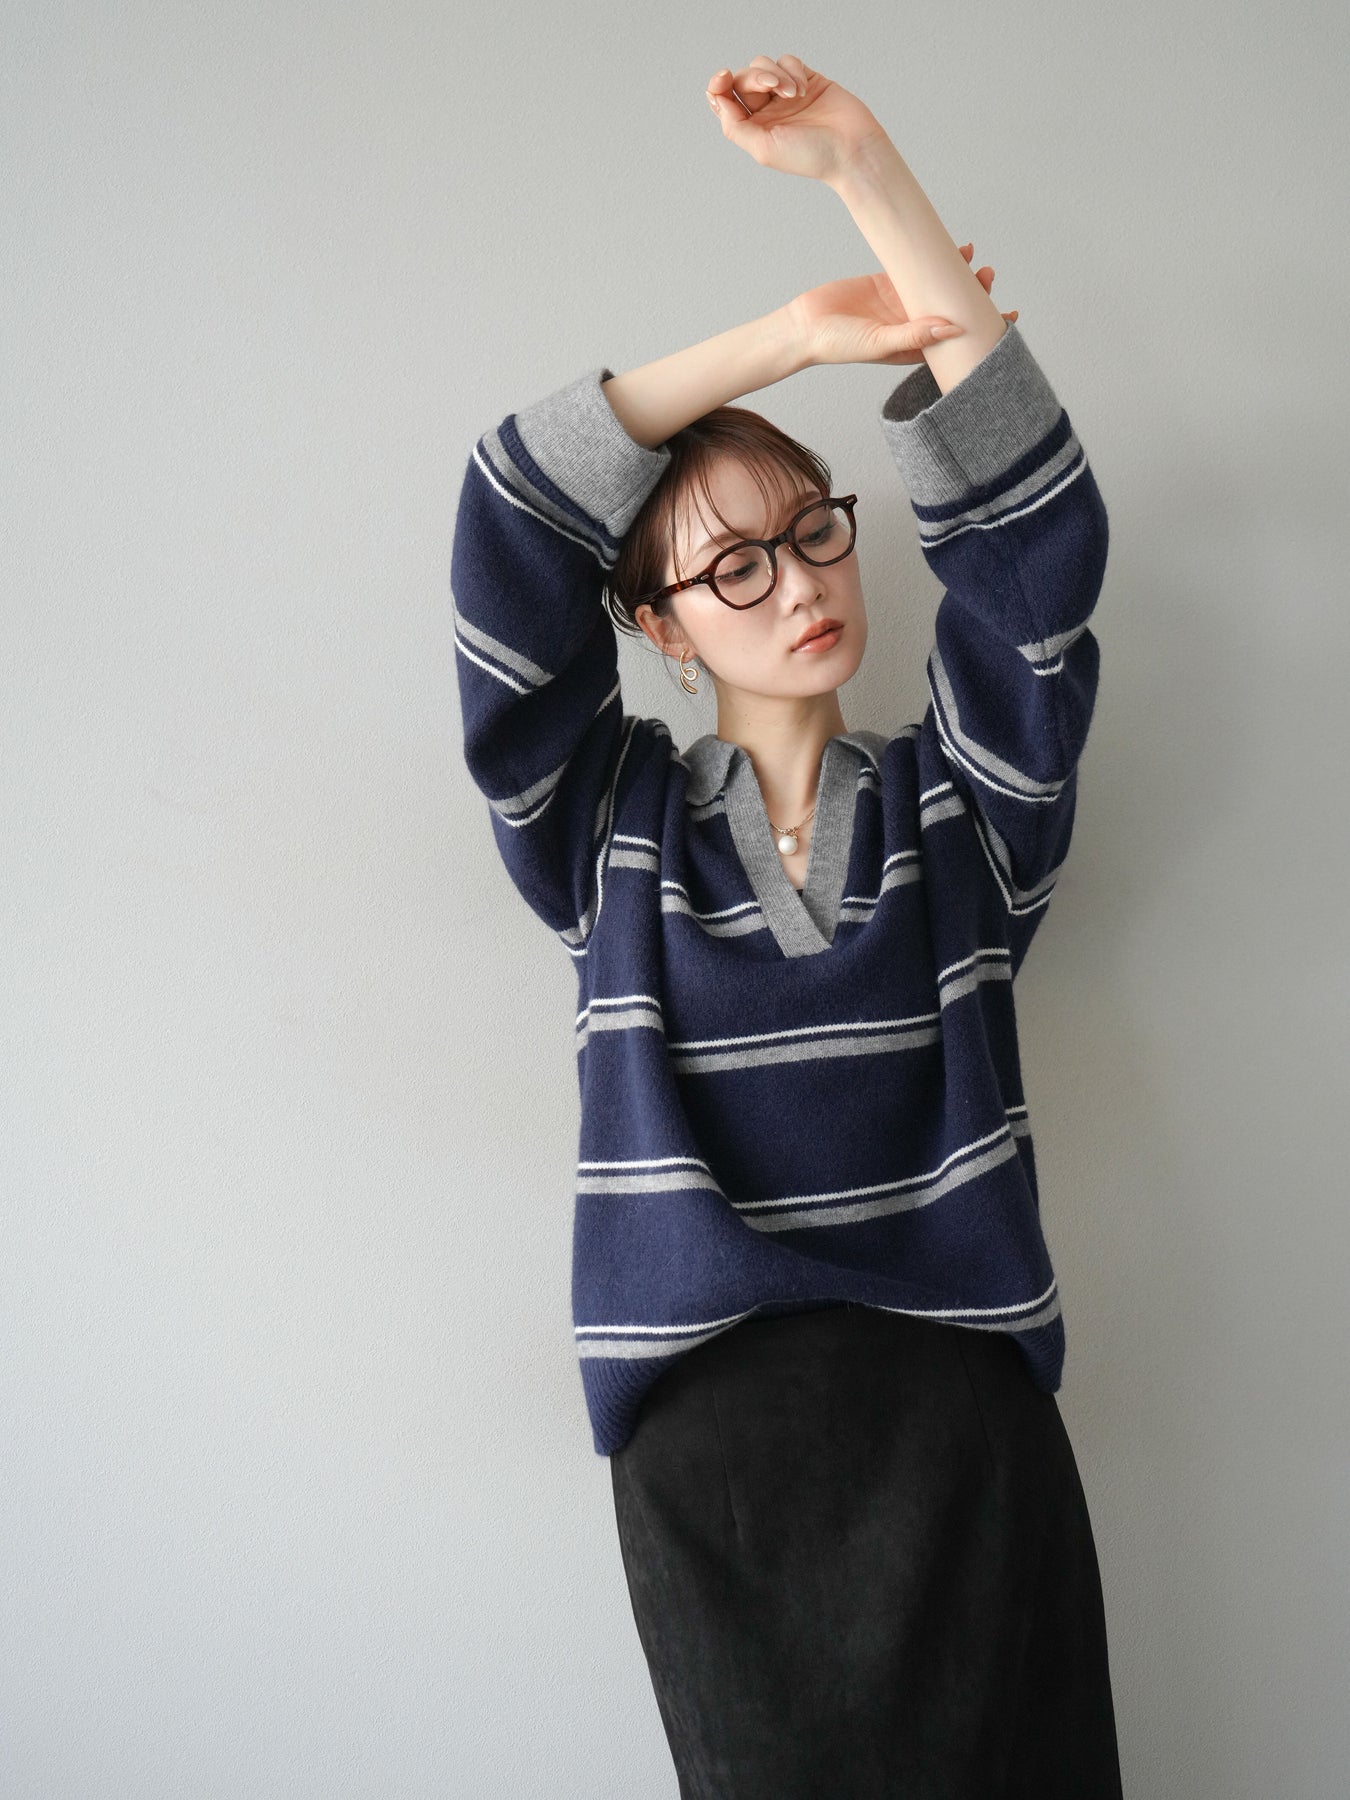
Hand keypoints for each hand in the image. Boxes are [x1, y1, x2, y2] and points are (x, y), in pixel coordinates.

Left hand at [706, 53, 888, 182]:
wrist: (851, 148)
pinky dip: (792, 70)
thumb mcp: (763, 148)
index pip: (725, 101)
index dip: (719, 85)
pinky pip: (788, 61)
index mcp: (753, 129)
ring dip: (776, 74)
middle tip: (772, 88)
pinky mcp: (806, 79)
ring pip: (763, 65)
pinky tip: (804, 89)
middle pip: (743, 78)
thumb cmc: (810, 155)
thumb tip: (716, 99)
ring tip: (794, 94)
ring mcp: (786, 94)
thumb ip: (734, 126)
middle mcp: (766, 111)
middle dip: (754, 78)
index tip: (723, 78)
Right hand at [787, 245, 1018, 367]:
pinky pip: (918, 269)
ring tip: (977, 259)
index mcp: (916, 348)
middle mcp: (913, 326)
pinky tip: (953, 247)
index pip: (961, 340)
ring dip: (959, 274)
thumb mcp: (879, 342)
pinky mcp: (888, 284)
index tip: (1011, 316)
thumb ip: (915, 335)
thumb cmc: (837, 345)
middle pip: (954, 310)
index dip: (987, 329)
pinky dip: (936, 258)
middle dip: (976, 295)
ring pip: (940, 287)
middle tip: (988, 278)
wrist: (805, 326)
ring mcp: (902, 305)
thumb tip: (955, 328)